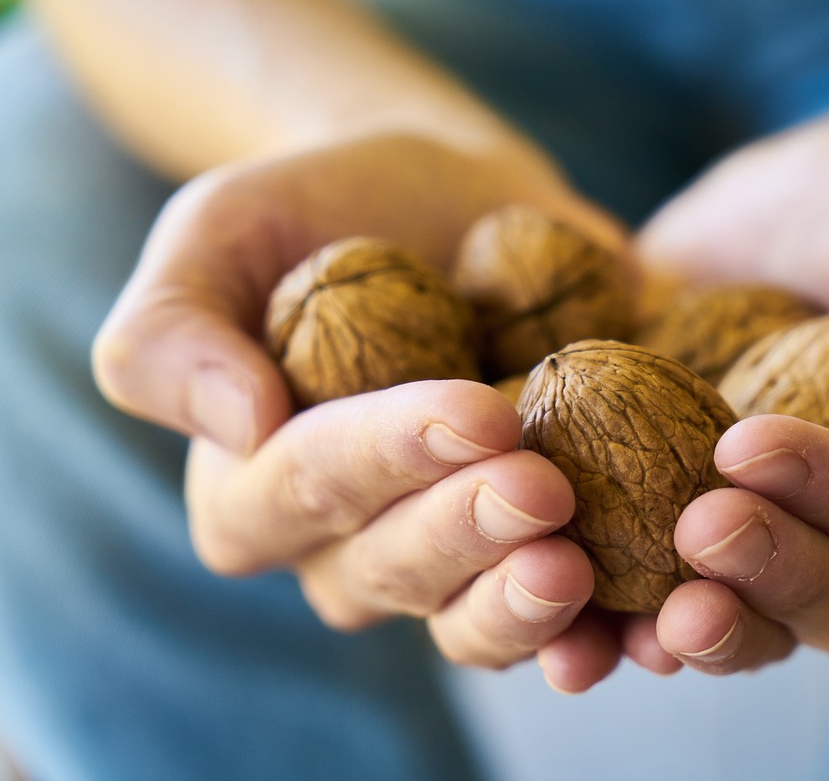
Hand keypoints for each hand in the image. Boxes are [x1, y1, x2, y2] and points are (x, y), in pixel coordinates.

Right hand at [93, 131, 628, 669]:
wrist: (447, 200)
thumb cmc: (319, 212)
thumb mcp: (219, 232)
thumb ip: (173, 329)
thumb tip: (236, 425)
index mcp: (259, 489)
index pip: (313, 485)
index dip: (392, 458)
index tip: (478, 412)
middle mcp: (350, 546)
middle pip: (397, 568)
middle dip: (473, 534)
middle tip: (545, 489)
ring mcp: (453, 556)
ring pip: (476, 619)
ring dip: (532, 609)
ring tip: (587, 570)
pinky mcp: (542, 543)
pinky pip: (570, 615)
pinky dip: (612, 628)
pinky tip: (655, 623)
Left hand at [601, 119, 828, 675]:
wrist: (788, 207)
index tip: (758, 442)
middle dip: (782, 574)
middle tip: (702, 524)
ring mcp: (800, 546)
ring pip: (774, 631)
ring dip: (716, 634)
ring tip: (653, 618)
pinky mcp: (708, 538)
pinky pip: (681, 610)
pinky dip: (631, 636)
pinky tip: (585, 638)